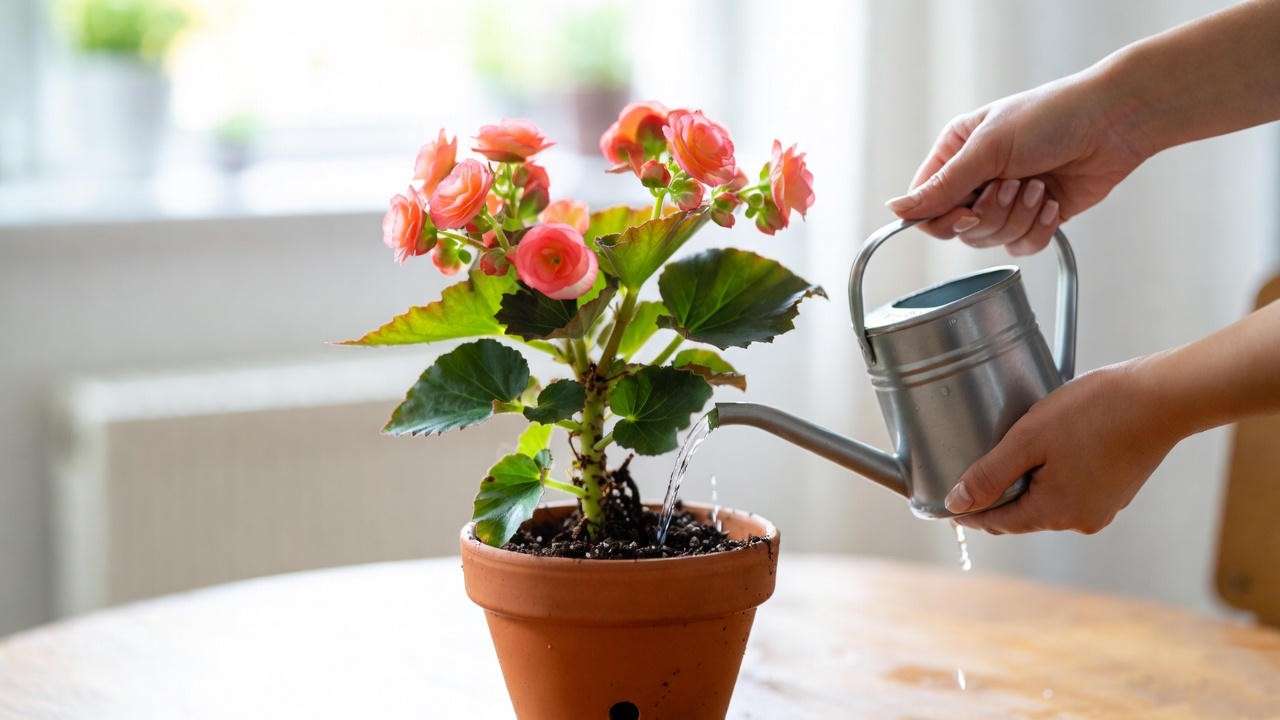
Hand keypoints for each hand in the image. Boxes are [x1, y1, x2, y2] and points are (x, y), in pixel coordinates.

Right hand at [886, 67, 1149, 255]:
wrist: (1114, 122)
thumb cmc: (1053, 117)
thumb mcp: (988, 148)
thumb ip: (941, 185)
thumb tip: (895, 209)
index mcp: (956, 154)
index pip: (927, 205)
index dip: (944, 218)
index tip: (967, 211)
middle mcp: (977, 179)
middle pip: (959, 229)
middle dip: (992, 213)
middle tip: (1013, 184)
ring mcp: (1006, 201)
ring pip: (991, 241)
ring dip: (1020, 216)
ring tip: (1040, 184)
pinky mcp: (1035, 218)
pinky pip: (1021, 246)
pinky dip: (1039, 228)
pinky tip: (1053, 200)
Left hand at [945, 361, 1182, 534]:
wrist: (1162, 396)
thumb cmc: (1094, 412)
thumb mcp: (1029, 438)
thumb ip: (990, 474)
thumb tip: (957, 503)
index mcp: (1056, 513)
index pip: (998, 523)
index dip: (970, 512)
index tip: (948, 503)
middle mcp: (1081, 520)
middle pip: (1022, 514)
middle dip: (997, 497)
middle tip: (974, 473)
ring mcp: (1103, 507)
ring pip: (1048, 501)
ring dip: (1026, 484)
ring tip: (1010, 457)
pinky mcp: (1116, 490)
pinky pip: (1071, 489)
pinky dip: (1053, 476)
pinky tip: (1047, 451)